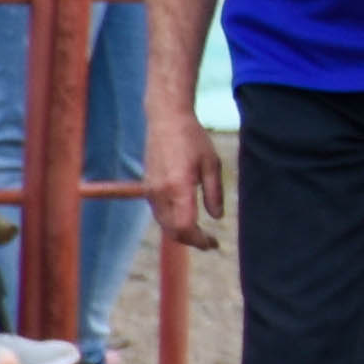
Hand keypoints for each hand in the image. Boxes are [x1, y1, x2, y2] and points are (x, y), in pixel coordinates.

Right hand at [145, 113, 225, 251]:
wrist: (166, 120)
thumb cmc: (192, 139)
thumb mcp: (212, 164)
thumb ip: (214, 193)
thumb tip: (216, 218)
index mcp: (178, 187)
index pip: (184, 227)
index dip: (199, 240)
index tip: (213, 243)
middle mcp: (161, 193)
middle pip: (172, 230)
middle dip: (191, 240)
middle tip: (210, 242)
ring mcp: (151, 191)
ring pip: (164, 224)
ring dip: (181, 233)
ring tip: (200, 233)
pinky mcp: (147, 187)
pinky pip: (159, 213)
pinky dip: (171, 222)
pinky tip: (185, 217)